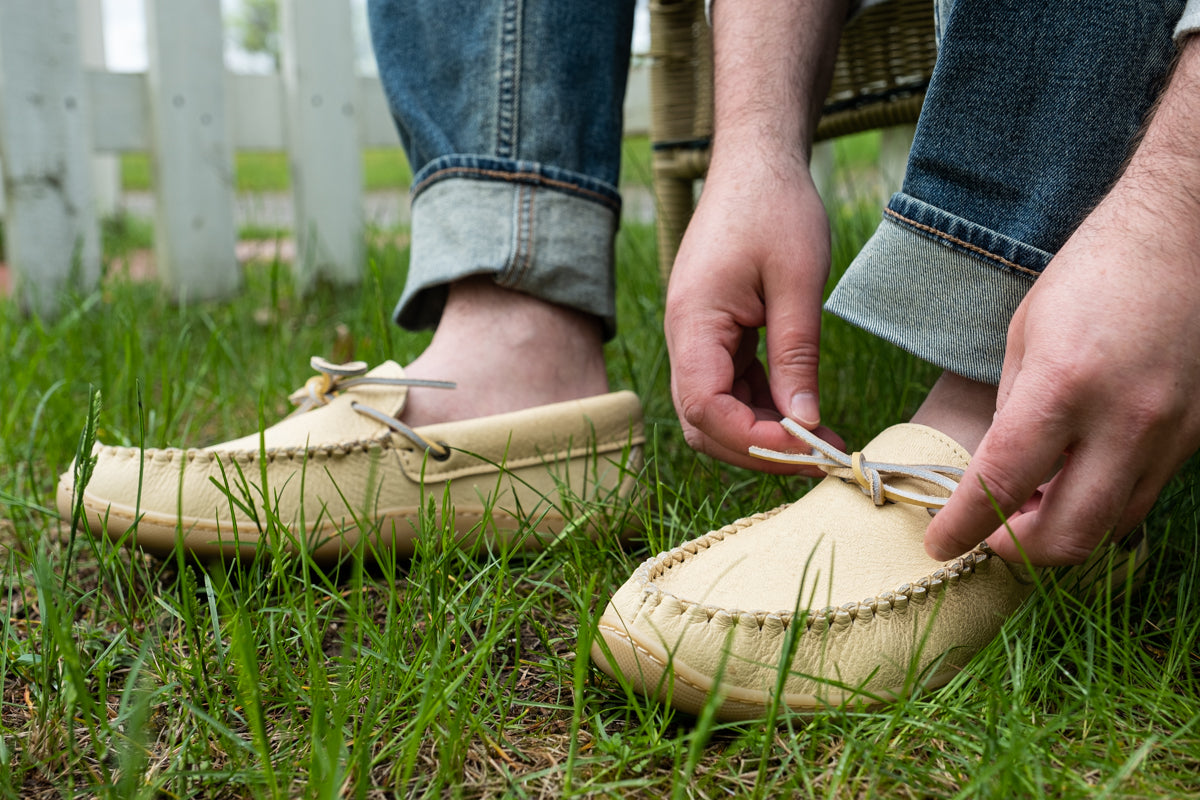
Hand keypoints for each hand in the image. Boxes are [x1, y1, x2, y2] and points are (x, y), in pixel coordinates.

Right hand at [664, 158, 840, 473]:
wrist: (755, 163)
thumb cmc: (776, 208)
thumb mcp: (797, 281)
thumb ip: (797, 355)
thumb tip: (806, 424)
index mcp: (693, 323)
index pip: (705, 409)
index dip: (753, 440)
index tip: (807, 447)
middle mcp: (684, 338)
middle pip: (703, 423)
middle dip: (757, 448)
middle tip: (818, 457)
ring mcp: (697, 339)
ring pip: (716, 412)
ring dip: (764, 433)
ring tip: (822, 440)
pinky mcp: (715, 336)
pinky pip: (730, 388)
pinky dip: (764, 408)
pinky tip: (805, 411)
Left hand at [925, 175, 1199, 564]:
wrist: (1184, 233)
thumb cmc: (1092, 273)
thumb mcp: (1025, 336)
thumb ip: (1011, 412)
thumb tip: (998, 475)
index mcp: (1064, 386)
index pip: (1002, 485)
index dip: (964, 527)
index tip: (938, 545)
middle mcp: (1126, 420)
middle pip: (1070, 534)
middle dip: (1019, 549)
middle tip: (989, 532)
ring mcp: (1172, 433)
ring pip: (1114, 525)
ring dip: (1064, 528)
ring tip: (1032, 499)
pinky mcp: (1199, 435)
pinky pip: (1144, 494)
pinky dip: (1102, 501)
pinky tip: (1077, 475)